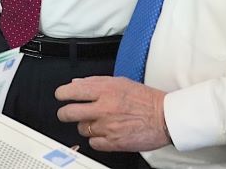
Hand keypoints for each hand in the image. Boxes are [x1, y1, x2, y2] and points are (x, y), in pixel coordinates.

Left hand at [56, 76, 170, 152]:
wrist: (165, 118)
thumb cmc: (145, 99)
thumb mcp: (120, 82)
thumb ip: (95, 82)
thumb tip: (76, 83)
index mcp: (104, 90)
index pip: (71, 91)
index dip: (61, 94)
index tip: (60, 96)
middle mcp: (104, 108)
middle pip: (69, 113)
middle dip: (64, 113)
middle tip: (66, 113)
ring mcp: (108, 126)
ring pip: (81, 129)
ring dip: (84, 126)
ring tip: (95, 122)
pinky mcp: (114, 142)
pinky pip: (93, 143)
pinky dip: (95, 139)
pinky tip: (102, 133)